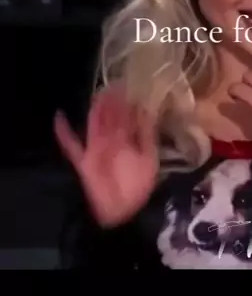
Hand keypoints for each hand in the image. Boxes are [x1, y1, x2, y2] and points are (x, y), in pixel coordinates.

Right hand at [53, 85, 158, 226]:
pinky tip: (58, 117)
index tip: (129, 86)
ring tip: (97, 93)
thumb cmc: (139, 187)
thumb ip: (146, 135)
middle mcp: (113, 143)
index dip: (127, 104)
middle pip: (110, 119)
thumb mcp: (149, 158)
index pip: (127, 119)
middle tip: (113, 83)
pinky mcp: (84, 161)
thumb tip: (147, 112)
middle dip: (112, 103)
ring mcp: (97, 150)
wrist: (125, 213)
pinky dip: (63, 133)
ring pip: (94, 126)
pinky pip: (71, 146)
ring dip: (95, 111)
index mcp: (129, 143)